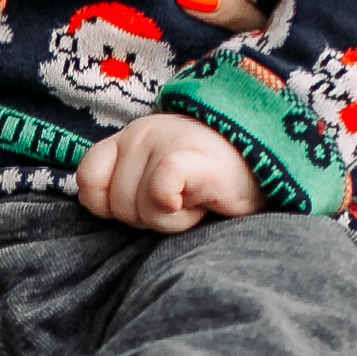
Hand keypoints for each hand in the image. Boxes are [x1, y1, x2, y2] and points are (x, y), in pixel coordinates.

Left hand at [78, 113, 263, 233]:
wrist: (269, 160)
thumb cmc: (210, 182)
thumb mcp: (157, 179)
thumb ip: (126, 189)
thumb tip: (102, 210)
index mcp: (127, 140)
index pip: (87, 180)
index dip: (107, 205)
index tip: (144, 204)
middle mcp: (140, 135)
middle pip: (116, 206)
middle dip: (148, 219)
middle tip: (182, 203)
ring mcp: (165, 141)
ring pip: (140, 209)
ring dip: (171, 220)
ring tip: (197, 201)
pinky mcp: (193, 158)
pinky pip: (160, 190)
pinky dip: (174, 207)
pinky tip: (199, 203)